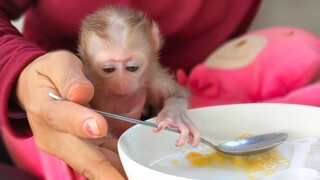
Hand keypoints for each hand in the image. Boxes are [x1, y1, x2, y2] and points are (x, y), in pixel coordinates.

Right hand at [15, 50, 125, 178]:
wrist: (36, 89)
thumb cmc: (49, 74)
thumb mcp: (58, 64)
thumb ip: (70, 77)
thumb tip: (81, 92)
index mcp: (46, 108)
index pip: (62, 117)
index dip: (80, 122)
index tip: (98, 126)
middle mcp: (54, 135)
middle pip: (83, 157)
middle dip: (107, 173)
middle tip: (128, 177)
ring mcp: (66, 147)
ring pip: (93, 165)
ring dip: (114, 175)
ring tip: (135, 176)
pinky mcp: (77, 150)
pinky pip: (99, 161)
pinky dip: (115, 168)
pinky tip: (131, 171)